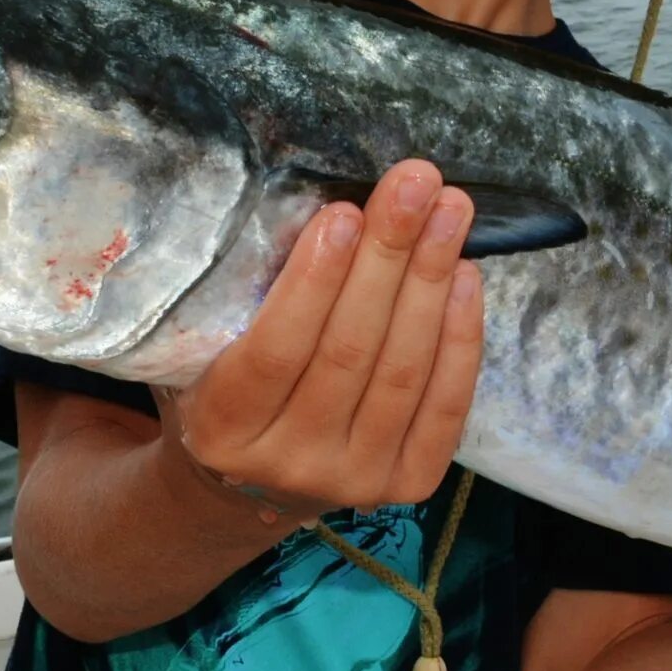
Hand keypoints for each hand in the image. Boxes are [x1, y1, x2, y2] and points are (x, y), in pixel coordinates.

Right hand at [150, 160, 481, 524]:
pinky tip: (464, 275)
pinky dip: (460, 336)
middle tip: (415, 185)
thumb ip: (250, 301)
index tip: (344, 212)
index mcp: (223, 428)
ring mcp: (354, 480)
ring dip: (430, 282)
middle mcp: (290, 463)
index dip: (314, 281)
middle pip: (350, 353)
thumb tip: (331, 214)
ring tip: (449, 212)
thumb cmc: (227, 390)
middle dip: (388, 258)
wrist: (255, 485)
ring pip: (402, 372)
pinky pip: (445, 405)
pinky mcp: (408, 485)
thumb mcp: (207, 352)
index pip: (276, 352)